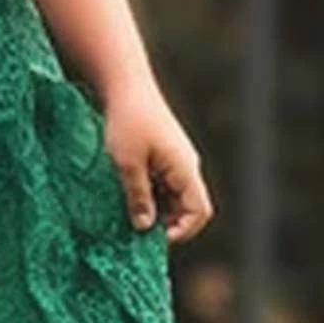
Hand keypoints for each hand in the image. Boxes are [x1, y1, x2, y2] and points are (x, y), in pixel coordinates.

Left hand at [100, 77, 213, 243]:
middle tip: (135, 229)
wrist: (125, 84)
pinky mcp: (164, 155)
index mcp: (185, 169)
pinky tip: (127, 193)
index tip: (153, 238)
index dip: (181, 231)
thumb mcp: (127, 163)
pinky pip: (163, 184)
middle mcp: (186, 166)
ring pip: (173, 196)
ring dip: (155, 208)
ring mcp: (176, 160)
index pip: (198, 212)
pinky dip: (149, 193)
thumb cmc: (127, 121)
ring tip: (128, 212)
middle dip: (165, 222)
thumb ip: (138, 197)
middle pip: (187, 207)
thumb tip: (144, 226)